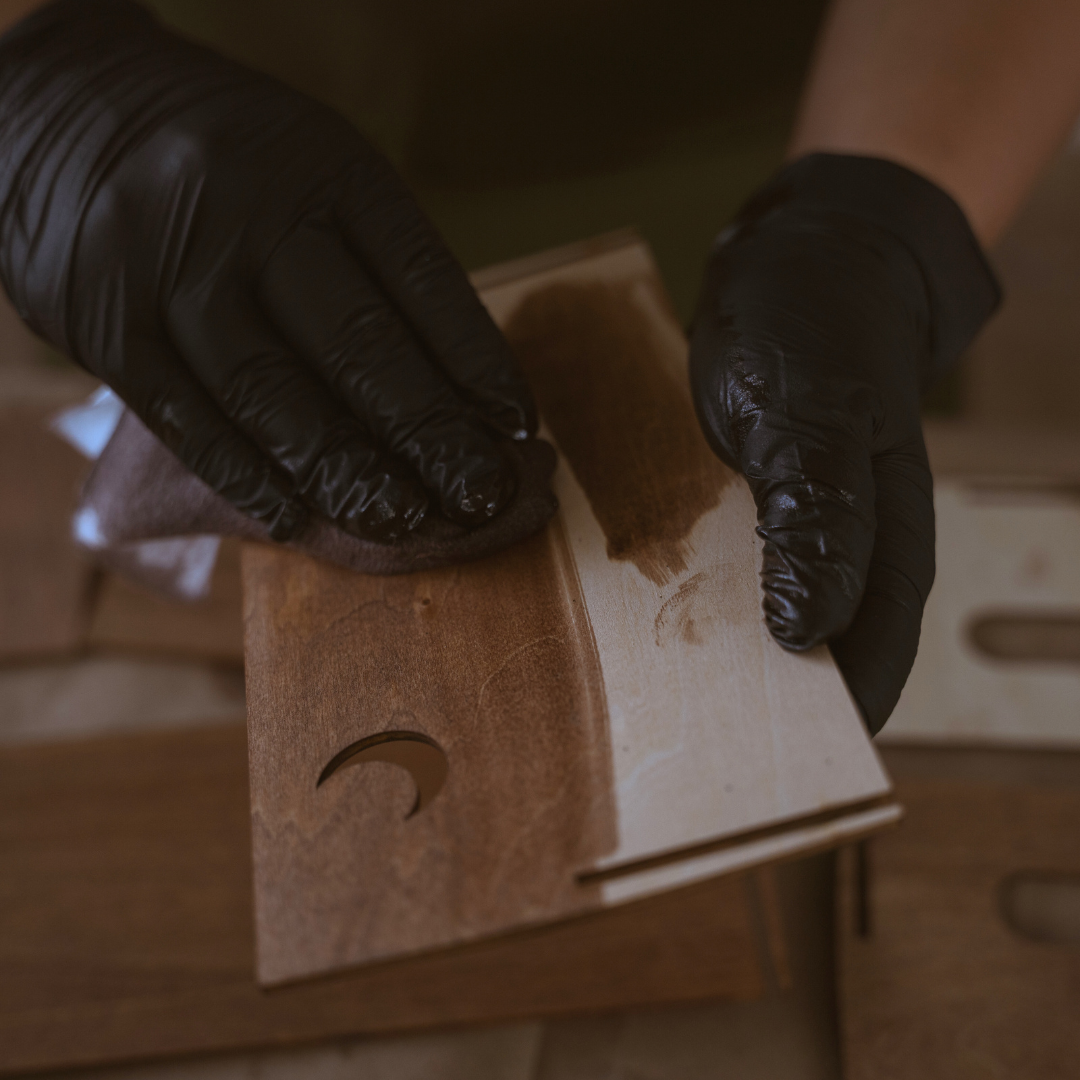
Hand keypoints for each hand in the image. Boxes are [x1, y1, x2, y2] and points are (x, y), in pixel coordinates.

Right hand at [0, 0, 535, 540]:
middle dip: (431, 438)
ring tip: (406, 522)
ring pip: (276, 396)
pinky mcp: (106, 325)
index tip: (519, 431)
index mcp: (324, 169)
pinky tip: (299, 520)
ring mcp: (170, 269)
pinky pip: (189, 421)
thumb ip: (376, 267)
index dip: (478, 365)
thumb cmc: (226, 163)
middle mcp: (248, 211)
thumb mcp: (314, 173)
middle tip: (482, 500)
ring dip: (349, 474)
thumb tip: (464, 394)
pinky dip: (250, 478)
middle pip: (360, 347)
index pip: (424, 282)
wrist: (61, 106)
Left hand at [690, 154, 998, 731]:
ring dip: (716, 663)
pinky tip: (637, 624)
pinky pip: (718, 576)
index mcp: (886, 541)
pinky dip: (683, 605)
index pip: (867, 660)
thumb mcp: (812, 413)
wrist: (795, 260)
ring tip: (653, 709)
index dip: (825, 726)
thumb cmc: (820, 326)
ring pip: (761, 623)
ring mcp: (792, 533)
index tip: (765, 783)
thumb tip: (808, 629)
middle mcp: (843, 551)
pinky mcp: (748, 511)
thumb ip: (820, 515)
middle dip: (762, 712)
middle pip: (812, 656)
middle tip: (690, 762)